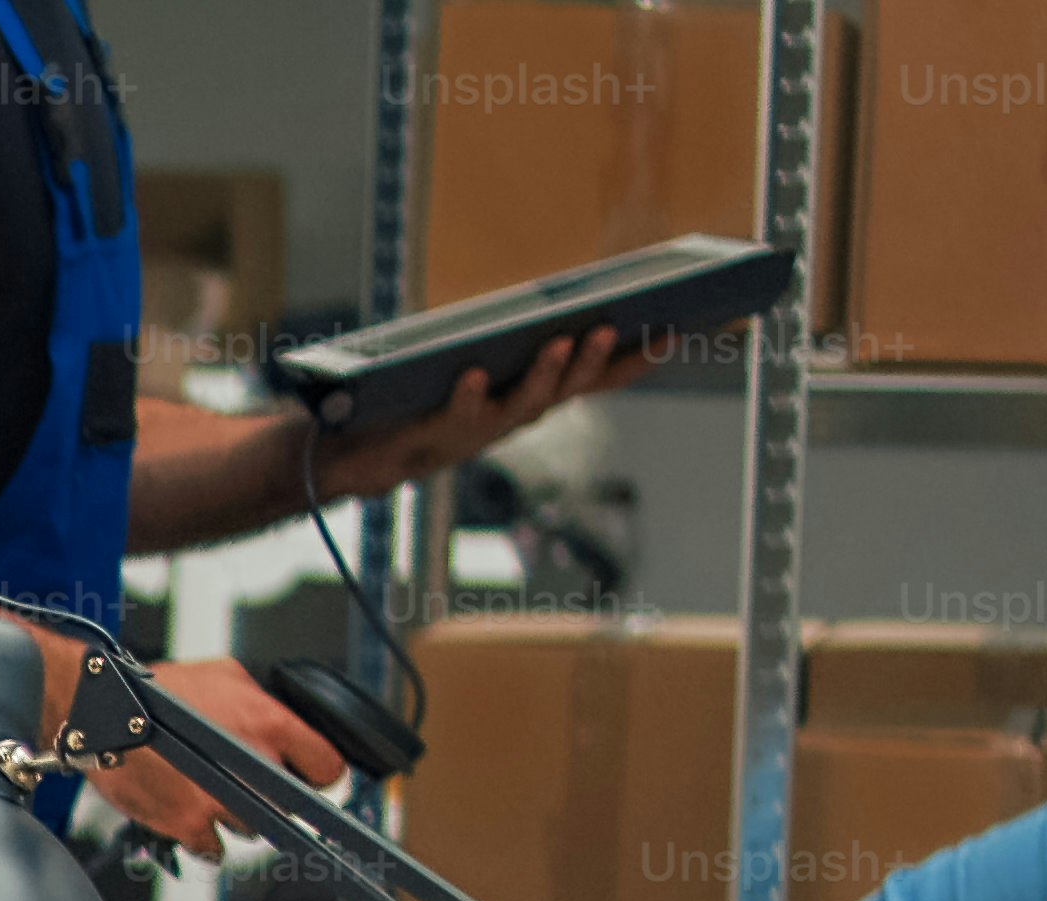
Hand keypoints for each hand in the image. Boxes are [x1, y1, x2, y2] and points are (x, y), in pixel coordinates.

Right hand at [84, 655, 350, 856]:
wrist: (100, 712)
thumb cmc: (155, 691)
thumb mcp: (224, 673)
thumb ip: (260, 700)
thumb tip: (275, 717)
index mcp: (269, 725)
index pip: (327, 769)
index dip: (318, 773)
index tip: (309, 776)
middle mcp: (252, 767)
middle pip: (290, 804)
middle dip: (274, 793)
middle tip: (249, 778)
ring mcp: (220, 801)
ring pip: (253, 828)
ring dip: (239, 815)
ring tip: (212, 791)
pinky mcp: (187, 825)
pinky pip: (214, 848)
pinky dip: (207, 839)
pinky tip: (195, 815)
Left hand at [316, 324, 647, 500]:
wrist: (370, 452)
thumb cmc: (435, 399)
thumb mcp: (489, 367)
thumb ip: (526, 341)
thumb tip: (569, 302)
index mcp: (539, 396)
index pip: (601, 379)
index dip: (638, 360)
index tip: (676, 330)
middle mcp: (519, 415)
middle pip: (570, 389)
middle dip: (596, 359)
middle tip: (612, 327)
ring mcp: (483, 427)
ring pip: (526, 403)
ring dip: (547, 372)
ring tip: (563, 341)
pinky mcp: (439, 433)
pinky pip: (457, 413)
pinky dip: (468, 394)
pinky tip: (474, 374)